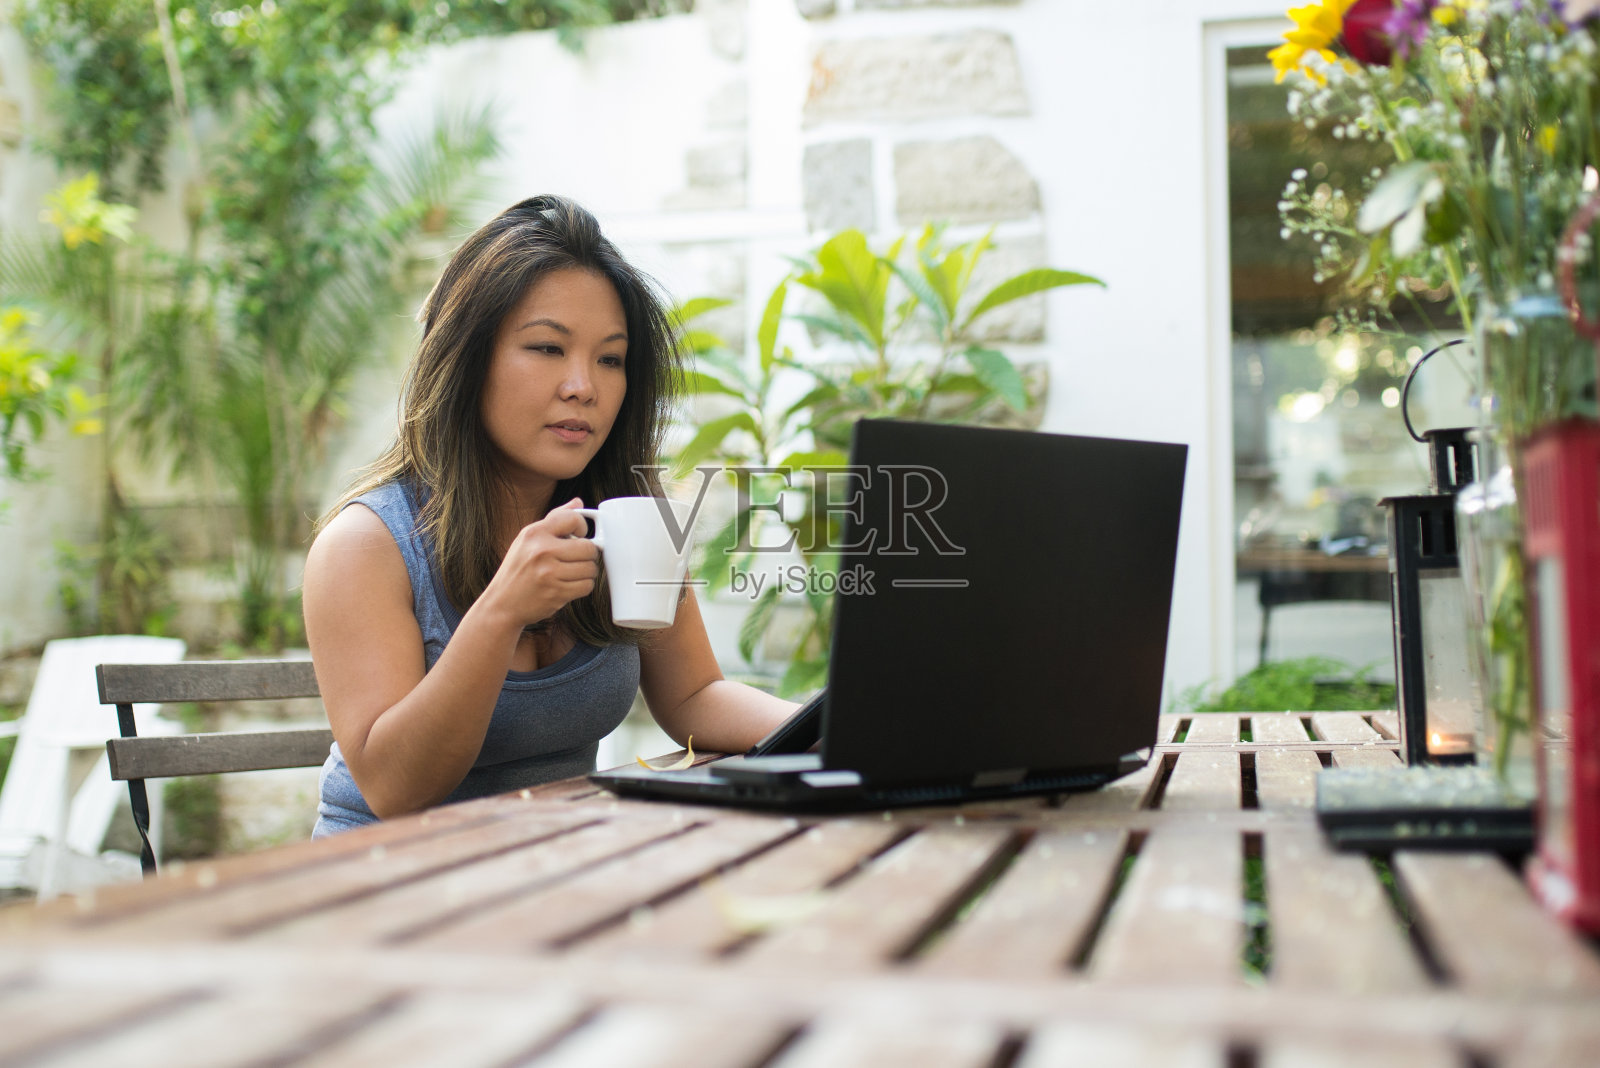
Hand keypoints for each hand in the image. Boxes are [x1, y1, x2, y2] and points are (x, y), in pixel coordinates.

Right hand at [483, 498, 598, 626]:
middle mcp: (542, 551)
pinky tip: (569, 585)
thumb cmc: (517, 569)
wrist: (502, 604)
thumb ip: (554, 519)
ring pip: (590, 568)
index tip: (579, 536)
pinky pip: (586, 586)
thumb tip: (578, 503)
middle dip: (588, 554)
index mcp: (534, 533)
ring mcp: (549, 573)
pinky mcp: (556, 593)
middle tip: (578, 559)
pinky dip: (582, 586)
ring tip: (571, 573)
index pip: (573, 518)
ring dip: (586, 572)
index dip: (582, 527)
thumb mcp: (528, 539)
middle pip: (588, 547)